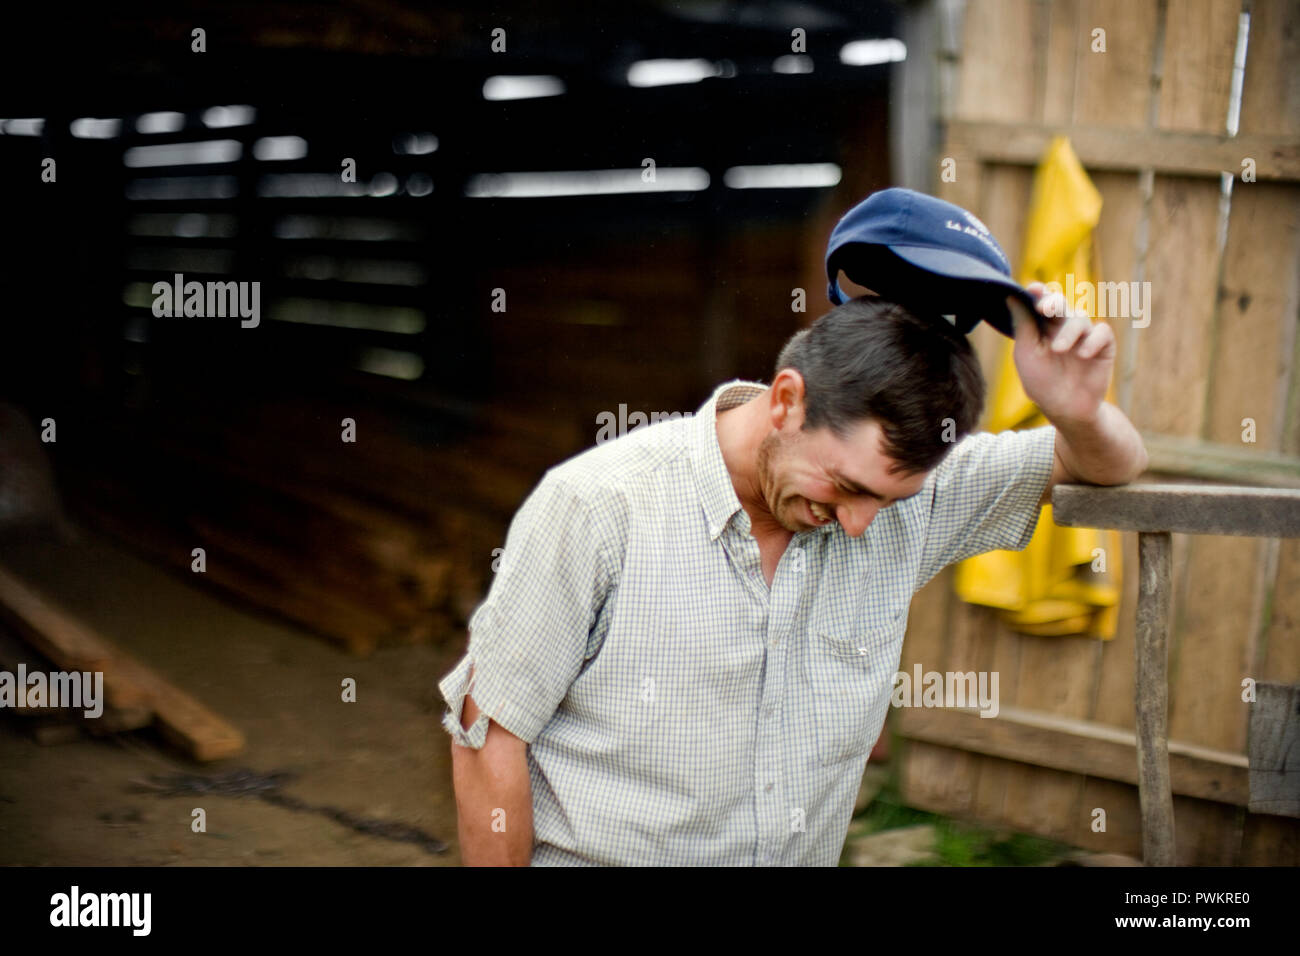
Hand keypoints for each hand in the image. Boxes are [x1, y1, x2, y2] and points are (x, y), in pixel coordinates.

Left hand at [1009, 281, 1114, 425]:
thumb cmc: (1041, 381)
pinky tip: (1083, 355)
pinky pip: (1102, 331)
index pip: (1040, 302)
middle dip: (1053, 302)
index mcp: (1042, 326)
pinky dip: (1093, 341)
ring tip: (1059, 350)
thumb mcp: (1027, 353)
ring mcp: (1084, 334)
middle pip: (1060, 303)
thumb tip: (1011, 295)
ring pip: (1079, 317)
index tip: (1031, 289)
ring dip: (1068, 332)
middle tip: (1045, 308)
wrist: (1066, 408)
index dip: (1038, 293)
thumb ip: (1022, 325)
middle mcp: (1063, 326)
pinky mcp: (1103, 345)